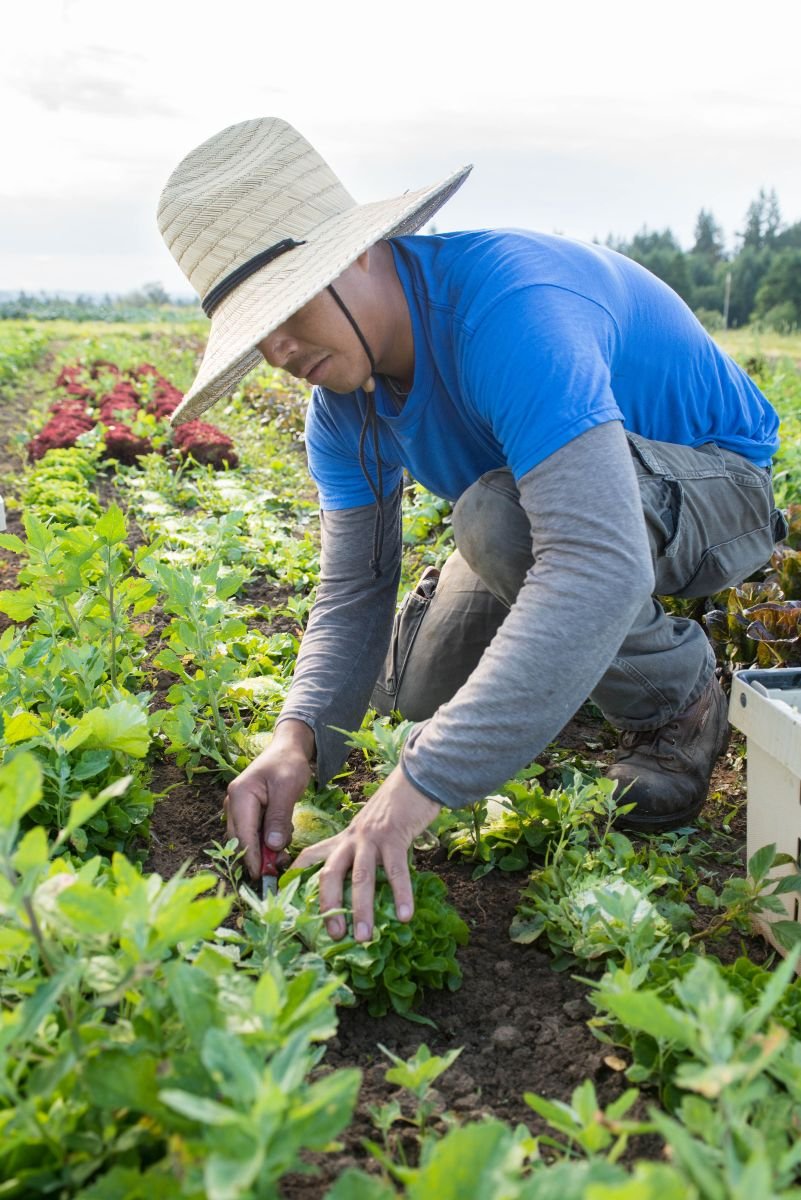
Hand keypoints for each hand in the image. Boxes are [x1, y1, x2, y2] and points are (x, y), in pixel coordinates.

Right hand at [225, 719, 313, 877]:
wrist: (288, 749)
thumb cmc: (288, 764)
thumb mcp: (288, 788)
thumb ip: (279, 817)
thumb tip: (272, 847)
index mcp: (240, 795)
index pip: (243, 834)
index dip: (251, 858)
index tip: (261, 877)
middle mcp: (233, 803)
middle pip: (241, 840)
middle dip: (258, 857)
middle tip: (279, 866)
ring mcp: (238, 808)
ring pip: (247, 839)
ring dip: (263, 849)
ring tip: (283, 850)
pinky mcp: (247, 812)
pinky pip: (253, 833)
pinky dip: (266, 840)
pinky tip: (282, 838)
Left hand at [293, 765, 440, 942]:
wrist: (414, 780)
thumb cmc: (394, 811)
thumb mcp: (369, 831)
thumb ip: (361, 854)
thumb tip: (362, 889)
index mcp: (342, 839)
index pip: (309, 857)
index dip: (294, 877)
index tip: (282, 901)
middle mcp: (351, 839)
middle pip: (330, 873)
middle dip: (329, 905)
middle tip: (334, 934)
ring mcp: (371, 838)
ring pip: (361, 877)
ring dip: (362, 908)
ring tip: (365, 937)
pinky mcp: (394, 836)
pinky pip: (396, 870)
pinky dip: (401, 894)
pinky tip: (405, 916)